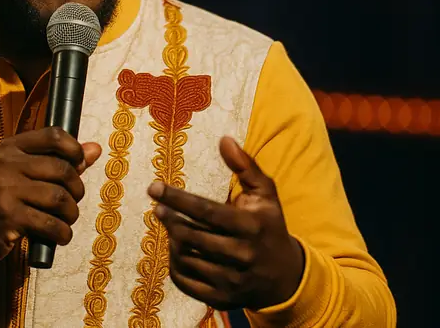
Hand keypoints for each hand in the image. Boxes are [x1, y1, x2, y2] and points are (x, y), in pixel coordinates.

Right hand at [0, 126, 101, 267]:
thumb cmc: (2, 198)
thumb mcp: (23, 173)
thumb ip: (59, 160)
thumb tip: (95, 149)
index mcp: (11, 147)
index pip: (54, 135)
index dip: (75, 149)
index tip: (80, 165)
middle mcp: (6, 164)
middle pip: (62, 170)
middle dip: (77, 190)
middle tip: (72, 202)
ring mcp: (5, 190)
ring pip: (59, 198)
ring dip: (71, 214)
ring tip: (66, 220)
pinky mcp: (8, 217)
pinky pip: (51, 224)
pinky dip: (63, 233)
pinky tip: (60, 236)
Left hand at [148, 136, 304, 310]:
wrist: (285, 277)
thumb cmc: (269, 226)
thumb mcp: (266, 194)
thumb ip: (246, 166)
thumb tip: (224, 139)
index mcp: (251, 226)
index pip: (205, 211)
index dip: (177, 198)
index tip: (154, 187)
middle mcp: (241, 255)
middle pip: (190, 235)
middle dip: (169, 219)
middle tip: (159, 208)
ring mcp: (230, 280)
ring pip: (185, 258)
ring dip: (172, 240)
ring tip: (171, 227)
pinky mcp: (221, 299)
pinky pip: (185, 281)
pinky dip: (175, 264)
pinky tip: (177, 250)